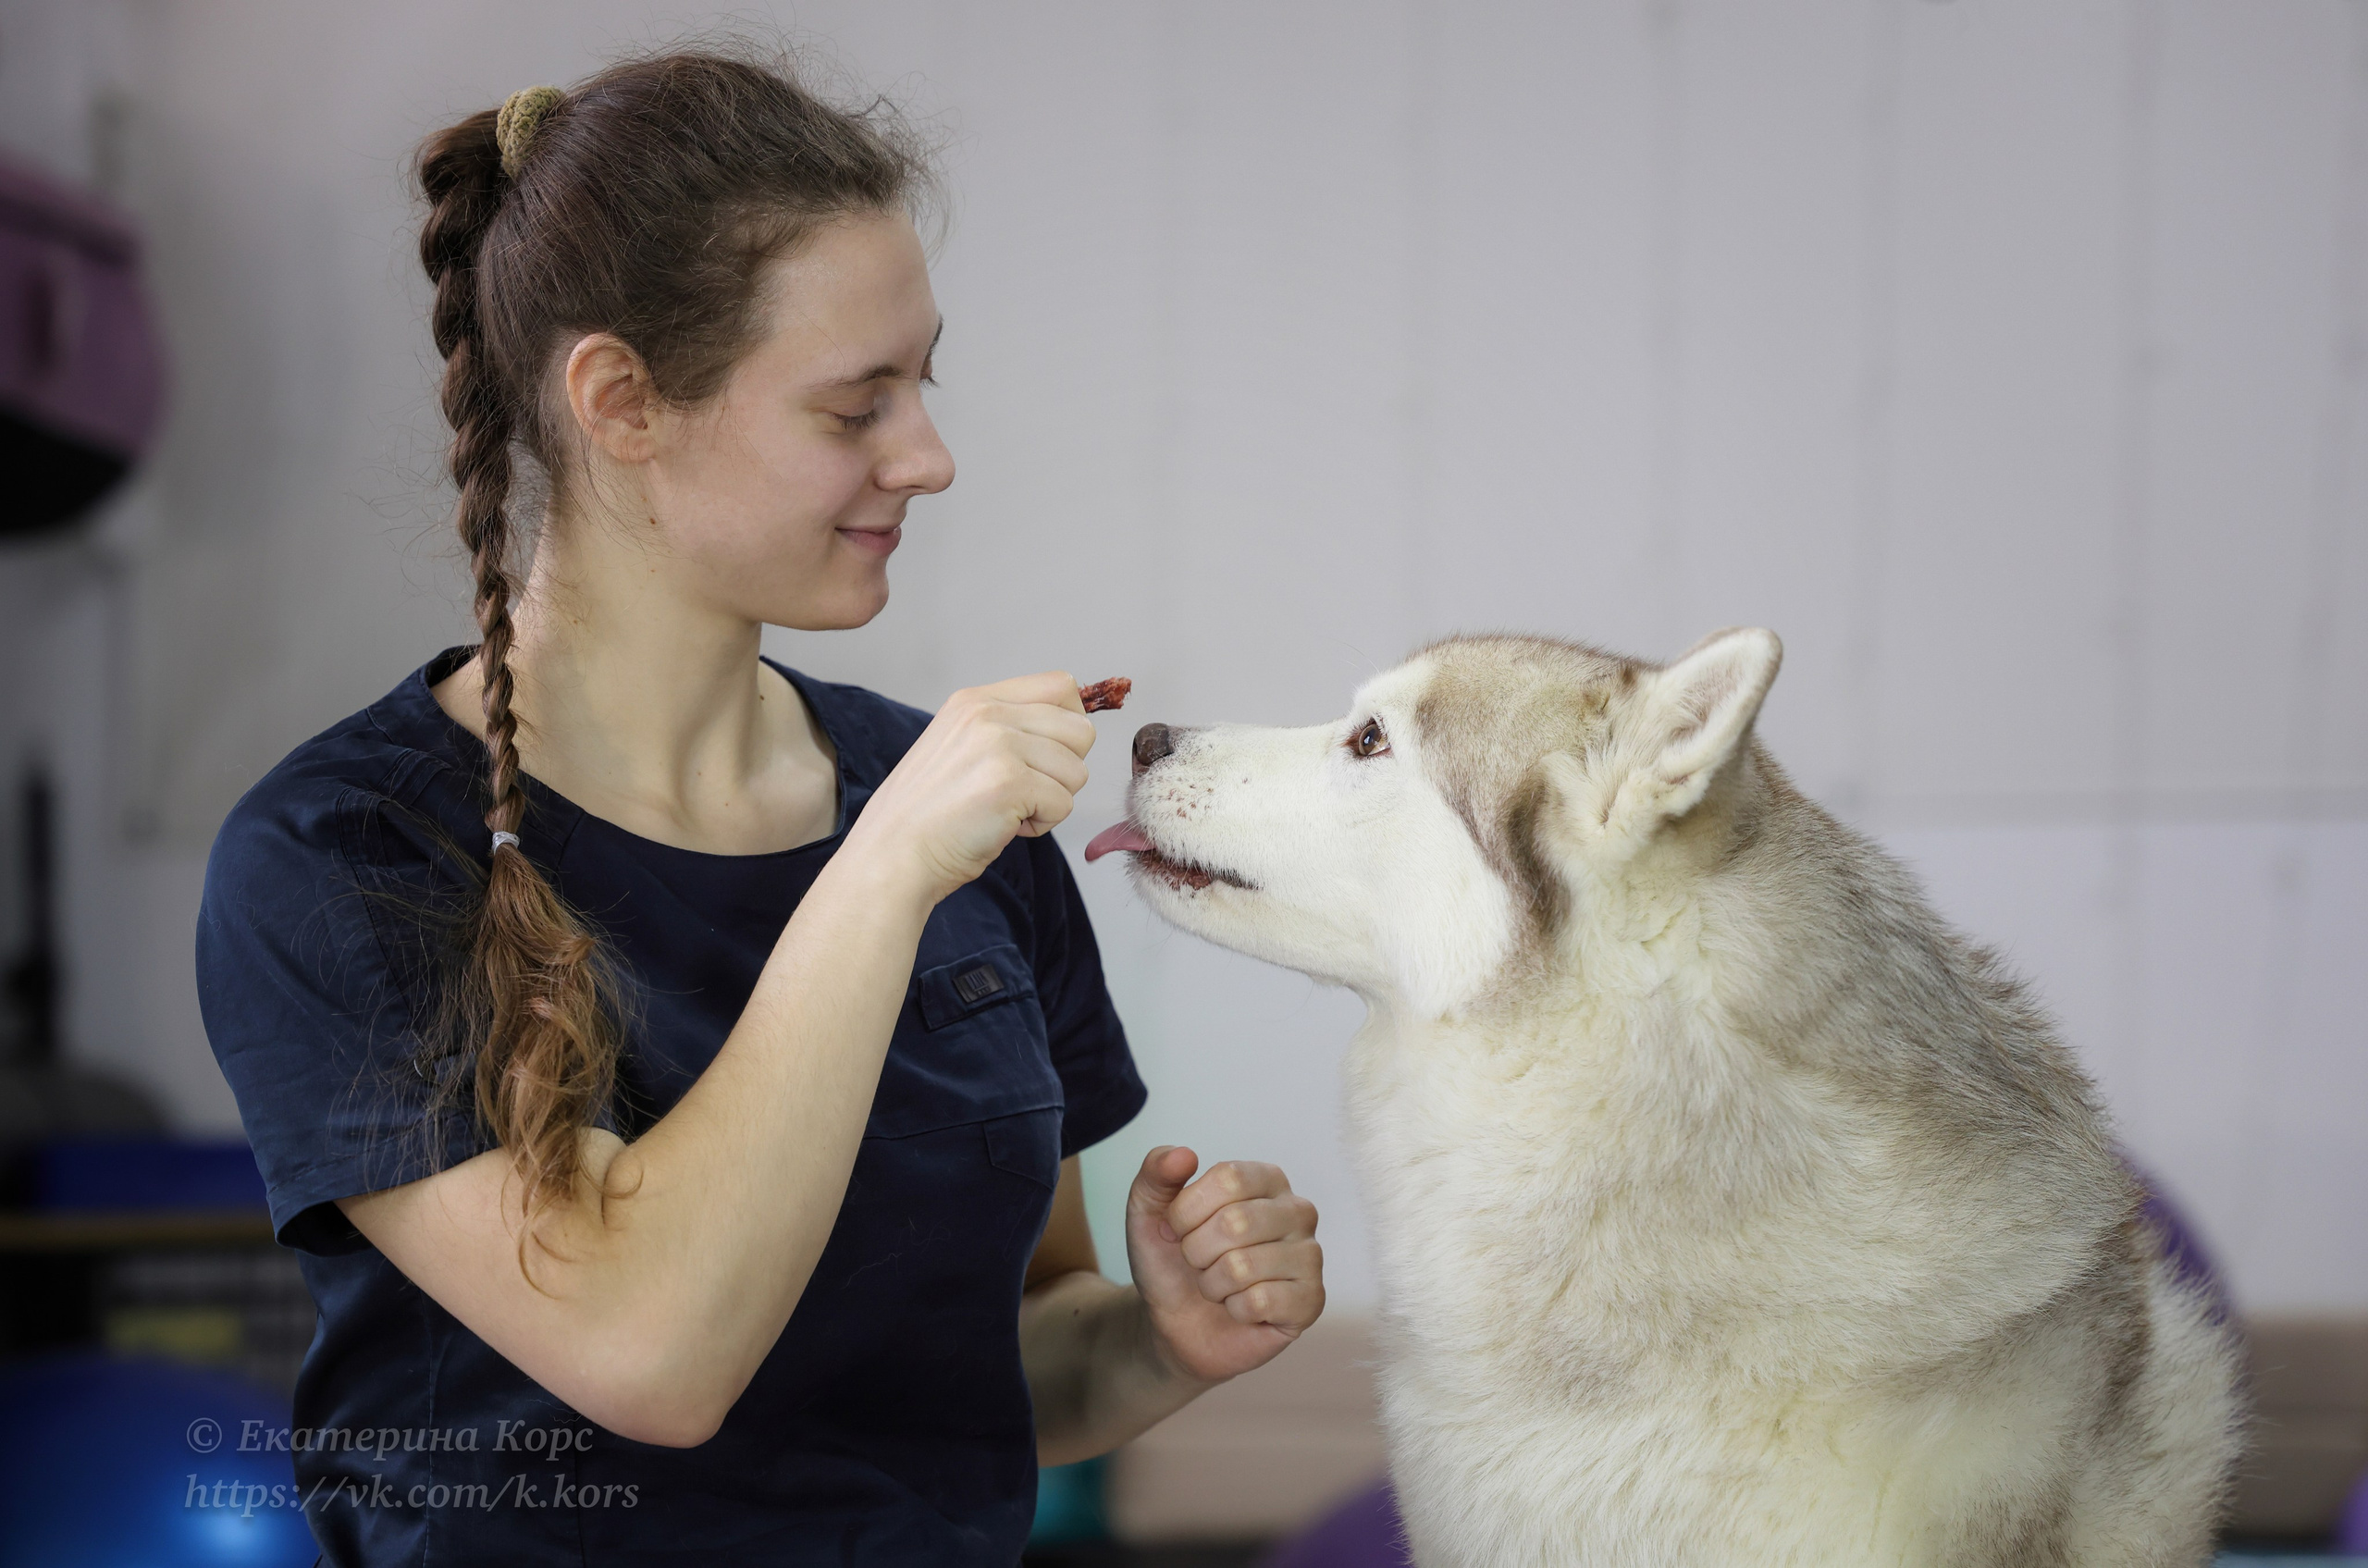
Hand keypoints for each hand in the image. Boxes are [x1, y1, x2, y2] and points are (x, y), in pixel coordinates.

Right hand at [843, 672, 1094, 904]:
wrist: (893, 855)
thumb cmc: (928, 815)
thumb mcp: (960, 746)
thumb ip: (1007, 729)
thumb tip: (1071, 730)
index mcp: (976, 700)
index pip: (1061, 687)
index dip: (1069, 727)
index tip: (1048, 757)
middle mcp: (987, 713)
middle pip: (1080, 731)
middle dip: (1064, 770)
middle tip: (1026, 791)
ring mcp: (998, 745)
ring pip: (1077, 772)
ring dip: (1051, 801)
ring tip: (1008, 810)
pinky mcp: (1009, 782)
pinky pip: (1064, 804)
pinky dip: (1042, 825)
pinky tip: (1005, 827)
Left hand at [1125, 1146, 1323, 1385]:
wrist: (1176, 1325)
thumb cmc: (1172, 1263)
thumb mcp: (1148, 1213)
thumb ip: (1156, 1173)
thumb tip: (1183, 1155)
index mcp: (1266, 1179)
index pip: (1227, 1179)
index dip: (1188, 1211)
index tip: (1179, 1228)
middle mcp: (1297, 1211)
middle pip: (1236, 1222)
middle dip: (1197, 1252)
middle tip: (1200, 1262)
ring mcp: (1310, 1256)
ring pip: (1243, 1266)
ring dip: (1212, 1284)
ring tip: (1219, 1285)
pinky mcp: (1311, 1301)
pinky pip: (1259, 1302)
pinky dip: (1234, 1309)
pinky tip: (1240, 1308)